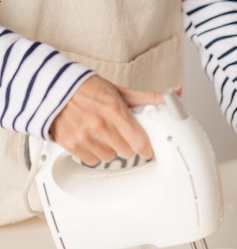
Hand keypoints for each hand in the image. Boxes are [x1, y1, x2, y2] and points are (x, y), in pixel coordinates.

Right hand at [49, 75, 169, 164]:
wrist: (50, 87)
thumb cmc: (85, 88)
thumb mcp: (118, 90)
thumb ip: (146, 97)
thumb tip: (173, 95)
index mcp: (114, 110)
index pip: (140, 142)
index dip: (146, 147)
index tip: (146, 148)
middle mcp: (100, 125)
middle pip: (127, 152)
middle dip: (126, 144)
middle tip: (119, 133)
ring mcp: (85, 136)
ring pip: (110, 157)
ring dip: (109, 149)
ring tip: (102, 134)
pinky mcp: (72, 144)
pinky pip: (92, 160)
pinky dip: (93, 152)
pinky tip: (90, 139)